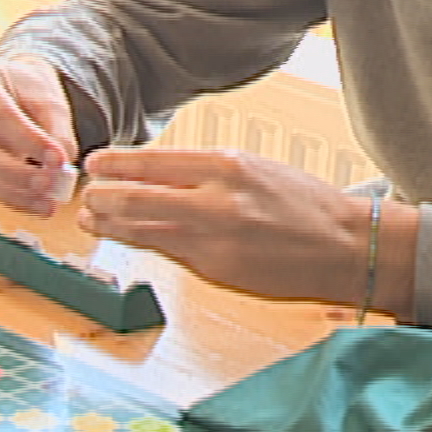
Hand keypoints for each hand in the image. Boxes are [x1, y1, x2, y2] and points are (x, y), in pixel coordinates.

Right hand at [0, 56, 83, 213]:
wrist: (8, 89)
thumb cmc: (27, 91)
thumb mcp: (49, 100)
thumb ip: (57, 133)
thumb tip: (59, 172)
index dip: (29, 142)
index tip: (58, 161)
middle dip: (12, 173)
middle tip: (47, 187)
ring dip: (10, 192)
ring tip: (46, 202)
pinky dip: (2, 196)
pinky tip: (29, 200)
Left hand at [75, 148, 372, 306]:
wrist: (346, 246)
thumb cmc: (304, 205)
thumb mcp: (255, 170)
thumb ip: (207, 173)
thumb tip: (156, 174)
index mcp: (227, 165)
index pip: (153, 161)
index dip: (116, 164)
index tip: (95, 163)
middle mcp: (215, 200)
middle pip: (137, 196)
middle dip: (102, 196)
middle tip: (85, 195)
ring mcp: (213, 239)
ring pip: (144, 229)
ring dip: (112, 225)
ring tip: (91, 219)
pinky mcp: (216, 270)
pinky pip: (167, 253)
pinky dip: (142, 244)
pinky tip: (126, 239)